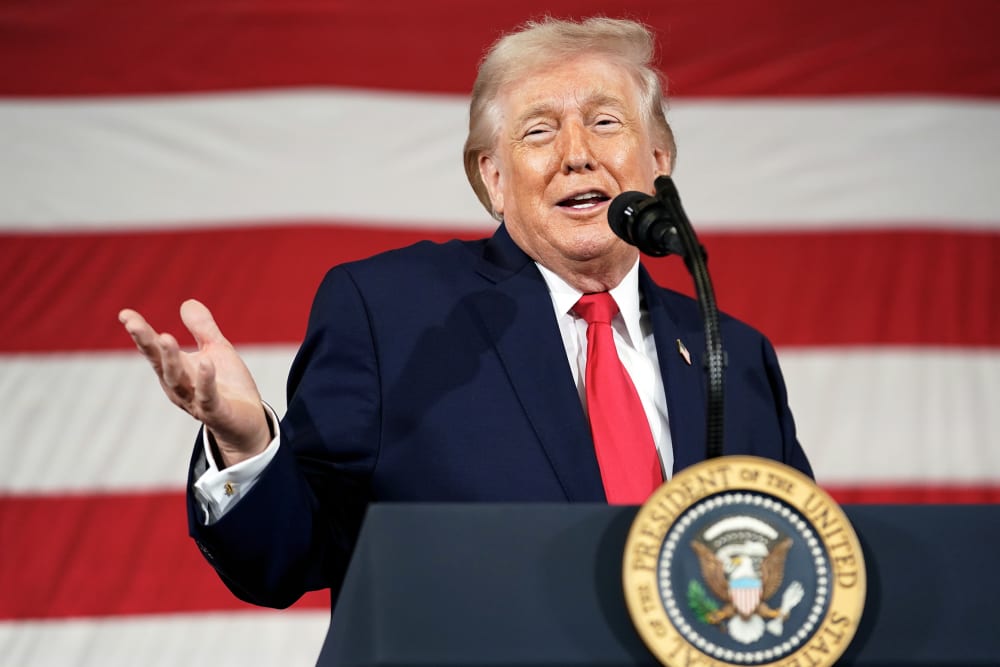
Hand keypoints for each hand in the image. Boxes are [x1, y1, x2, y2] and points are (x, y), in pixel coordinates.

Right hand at [119, 299, 271, 465]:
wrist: (248, 423)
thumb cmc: (228, 387)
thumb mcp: (217, 351)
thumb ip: (202, 329)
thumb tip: (187, 302)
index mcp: (176, 370)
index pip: (154, 349)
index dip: (140, 332)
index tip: (125, 314)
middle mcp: (179, 386)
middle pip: (159, 363)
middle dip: (146, 343)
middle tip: (133, 323)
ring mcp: (195, 401)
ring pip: (177, 380)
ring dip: (171, 359)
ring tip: (166, 337)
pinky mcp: (215, 412)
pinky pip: (207, 396)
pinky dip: (205, 381)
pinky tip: (206, 363)